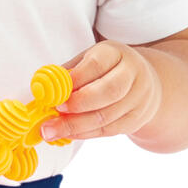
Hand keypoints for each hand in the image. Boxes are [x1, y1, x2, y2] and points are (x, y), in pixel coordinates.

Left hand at [40, 40, 161, 142]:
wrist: (144, 82)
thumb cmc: (107, 69)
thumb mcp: (89, 60)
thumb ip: (69, 73)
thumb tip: (44, 89)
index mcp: (116, 53)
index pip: (97, 65)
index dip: (76, 80)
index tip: (55, 93)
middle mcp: (132, 74)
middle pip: (109, 92)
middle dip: (78, 105)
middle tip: (54, 113)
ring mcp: (138, 99)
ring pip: (107, 116)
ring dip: (76, 126)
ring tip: (51, 130)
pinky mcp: (136, 119)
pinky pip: (109, 130)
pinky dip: (85, 134)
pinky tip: (67, 134)